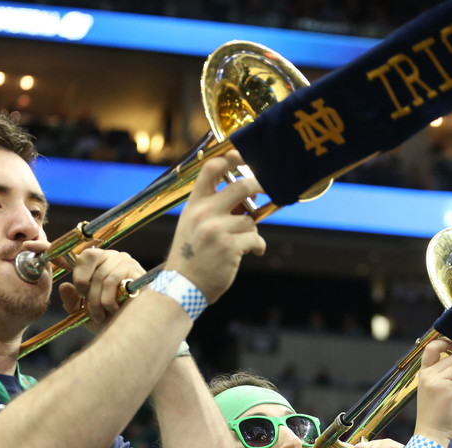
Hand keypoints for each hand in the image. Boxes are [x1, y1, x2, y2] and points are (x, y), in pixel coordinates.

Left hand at [58, 248, 144, 331]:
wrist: (135, 332)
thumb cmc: (111, 320)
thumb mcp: (85, 312)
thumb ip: (72, 301)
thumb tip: (65, 286)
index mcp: (102, 261)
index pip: (85, 255)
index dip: (78, 272)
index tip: (79, 292)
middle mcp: (115, 257)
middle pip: (91, 264)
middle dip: (87, 292)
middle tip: (91, 309)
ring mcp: (128, 262)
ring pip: (101, 275)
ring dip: (97, 300)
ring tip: (101, 315)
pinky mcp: (137, 271)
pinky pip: (112, 281)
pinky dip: (108, 299)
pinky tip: (114, 310)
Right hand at [164, 150, 265, 302]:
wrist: (183, 286)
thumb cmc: (191, 257)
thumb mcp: (192, 225)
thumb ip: (212, 208)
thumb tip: (246, 196)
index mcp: (194, 205)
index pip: (211, 169)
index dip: (231, 158)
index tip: (244, 156)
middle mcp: (204, 213)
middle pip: (241, 186)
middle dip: (259, 185)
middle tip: (268, 187)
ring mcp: (216, 230)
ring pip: (250, 220)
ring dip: (251, 231)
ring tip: (242, 244)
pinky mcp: (229, 246)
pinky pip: (256, 239)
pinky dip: (257, 247)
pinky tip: (252, 252)